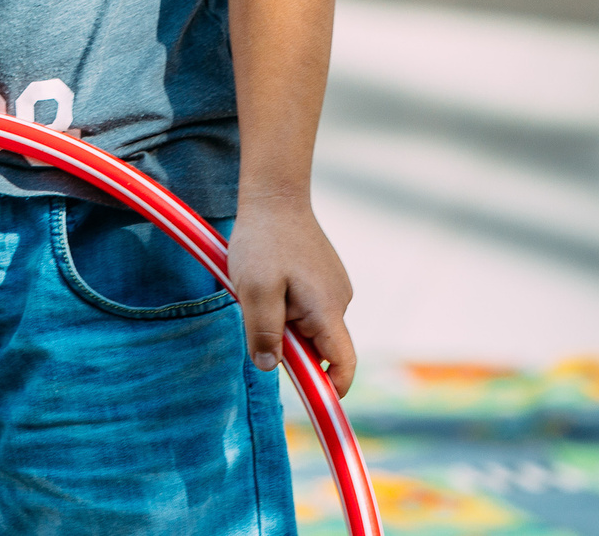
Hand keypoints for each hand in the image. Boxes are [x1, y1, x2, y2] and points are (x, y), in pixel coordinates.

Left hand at [225, 195, 355, 394]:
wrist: (275, 195)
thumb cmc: (264, 242)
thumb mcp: (254, 291)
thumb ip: (263, 333)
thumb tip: (272, 368)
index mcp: (327, 309)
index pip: (344, 363)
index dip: (333, 389)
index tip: (314, 402)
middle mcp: (340, 300)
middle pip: (322, 347)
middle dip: (292, 346)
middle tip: (259, 315)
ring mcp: (335, 287)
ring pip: (312, 326)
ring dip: (287, 323)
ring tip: (264, 290)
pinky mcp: (326, 277)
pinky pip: (309, 307)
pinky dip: (289, 306)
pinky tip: (272, 280)